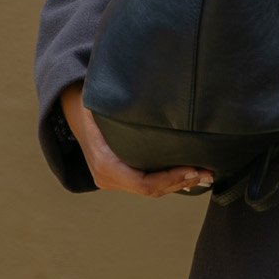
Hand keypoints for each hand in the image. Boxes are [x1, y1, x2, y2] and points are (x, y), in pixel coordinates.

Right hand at [59, 82, 214, 196]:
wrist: (71, 111)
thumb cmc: (89, 103)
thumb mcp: (99, 101)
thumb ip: (118, 102)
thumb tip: (145, 88)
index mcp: (105, 164)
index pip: (144, 183)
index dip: (170, 180)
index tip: (192, 169)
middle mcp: (107, 178)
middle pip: (151, 190)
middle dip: (181, 182)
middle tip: (208, 172)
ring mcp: (111, 181)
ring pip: (150, 190)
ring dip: (178, 184)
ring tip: (204, 175)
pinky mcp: (119, 178)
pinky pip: (146, 185)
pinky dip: (168, 182)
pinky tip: (189, 176)